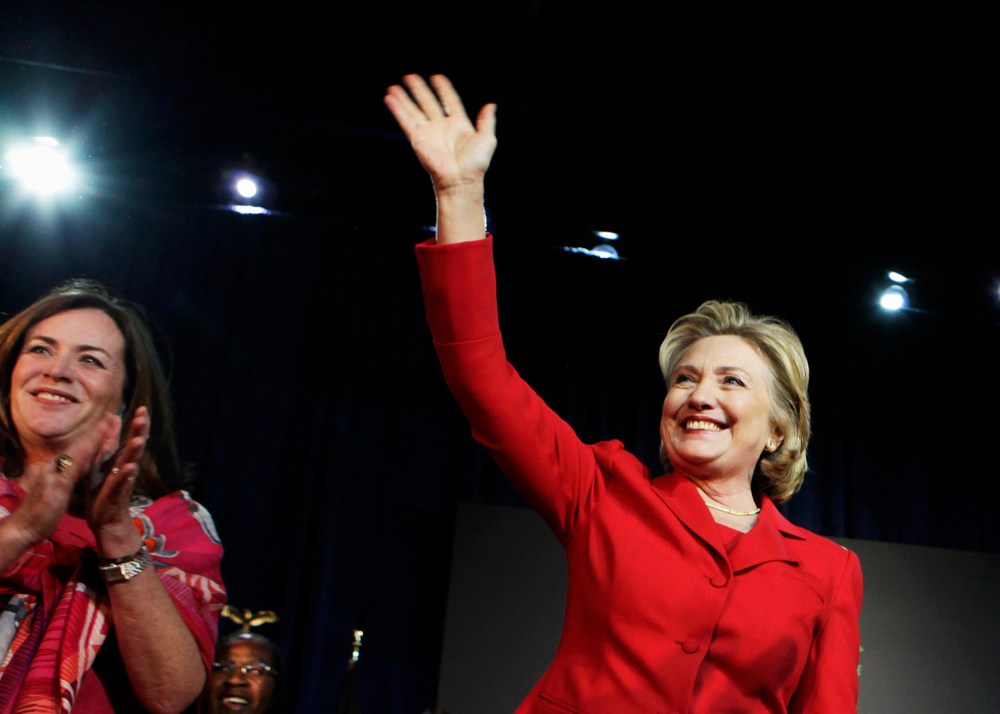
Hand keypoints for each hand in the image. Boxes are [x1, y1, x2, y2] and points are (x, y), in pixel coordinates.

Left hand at [87, 406, 149, 554]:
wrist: (106, 521)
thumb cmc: (104, 492)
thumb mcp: (102, 464)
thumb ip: (108, 444)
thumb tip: (112, 420)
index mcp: (121, 460)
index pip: (131, 438)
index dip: (137, 424)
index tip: (142, 408)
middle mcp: (126, 468)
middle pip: (135, 446)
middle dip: (139, 431)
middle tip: (143, 415)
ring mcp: (123, 481)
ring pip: (131, 463)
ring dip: (135, 451)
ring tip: (139, 439)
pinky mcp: (116, 494)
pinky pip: (122, 483)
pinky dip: (126, 475)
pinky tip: (130, 467)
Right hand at [384, 74, 496, 193]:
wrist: (461, 180)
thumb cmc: (476, 164)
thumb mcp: (487, 139)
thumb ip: (487, 121)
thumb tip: (491, 105)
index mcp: (458, 125)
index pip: (449, 101)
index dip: (444, 89)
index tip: (437, 77)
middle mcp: (442, 127)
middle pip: (428, 103)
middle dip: (419, 90)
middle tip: (409, 76)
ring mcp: (429, 132)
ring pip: (414, 110)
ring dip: (404, 98)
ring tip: (394, 86)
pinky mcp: (418, 139)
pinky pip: (406, 121)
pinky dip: (398, 110)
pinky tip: (390, 98)